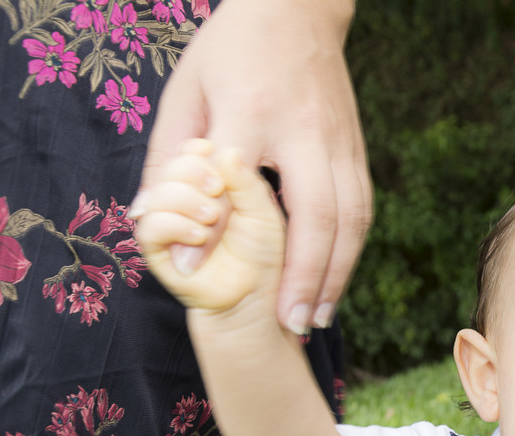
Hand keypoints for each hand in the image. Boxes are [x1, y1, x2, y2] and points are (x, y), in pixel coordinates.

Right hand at [136, 139, 285, 311]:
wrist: (252, 296)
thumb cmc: (263, 253)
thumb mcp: (263, 211)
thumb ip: (246, 181)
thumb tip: (223, 150)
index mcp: (210, 179)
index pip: (192, 148)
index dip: (201, 151)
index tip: (218, 160)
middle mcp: (183, 194)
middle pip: (172, 162)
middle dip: (194, 173)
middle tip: (218, 191)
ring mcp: (167, 218)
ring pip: (159, 190)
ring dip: (186, 201)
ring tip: (212, 219)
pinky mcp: (155, 246)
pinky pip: (150, 224)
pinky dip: (175, 225)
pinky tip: (199, 235)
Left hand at [137, 0, 371, 333]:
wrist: (297, 9)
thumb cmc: (230, 53)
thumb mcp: (186, 92)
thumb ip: (171, 158)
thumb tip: (152, 222)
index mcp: (251, 110)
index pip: (236, 180)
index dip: (216, 235)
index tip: (198, 282)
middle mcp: (304, 130)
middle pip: (317, 215)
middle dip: (307, 277)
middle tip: (291, 325)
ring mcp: (339, 141)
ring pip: (351, 219)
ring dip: (337, 274)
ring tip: (317, 318)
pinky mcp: (357, 149)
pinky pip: (361, 209)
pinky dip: (350, 252)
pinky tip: (334, 282)